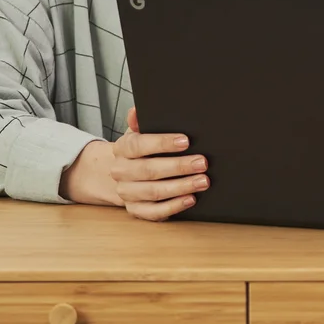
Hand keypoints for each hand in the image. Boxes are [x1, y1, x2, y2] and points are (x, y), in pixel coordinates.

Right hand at [62, 109, 209, 220]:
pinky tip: (190, 199)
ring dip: (181, 187)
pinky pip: (154, 212)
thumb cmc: (139, 150)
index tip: (186, 141)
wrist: (122, 174)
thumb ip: (140, 121)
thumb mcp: (138, 132)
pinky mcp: (135, 210)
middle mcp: (121, 172)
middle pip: (149, 170)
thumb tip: (136, 110)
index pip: (138, 145)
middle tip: (202, 162)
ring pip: (154, 192)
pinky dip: (173, 206)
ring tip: (203, 181)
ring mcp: (127, 193)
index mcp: (122, 149)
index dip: (162, 143)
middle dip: (179, 166)